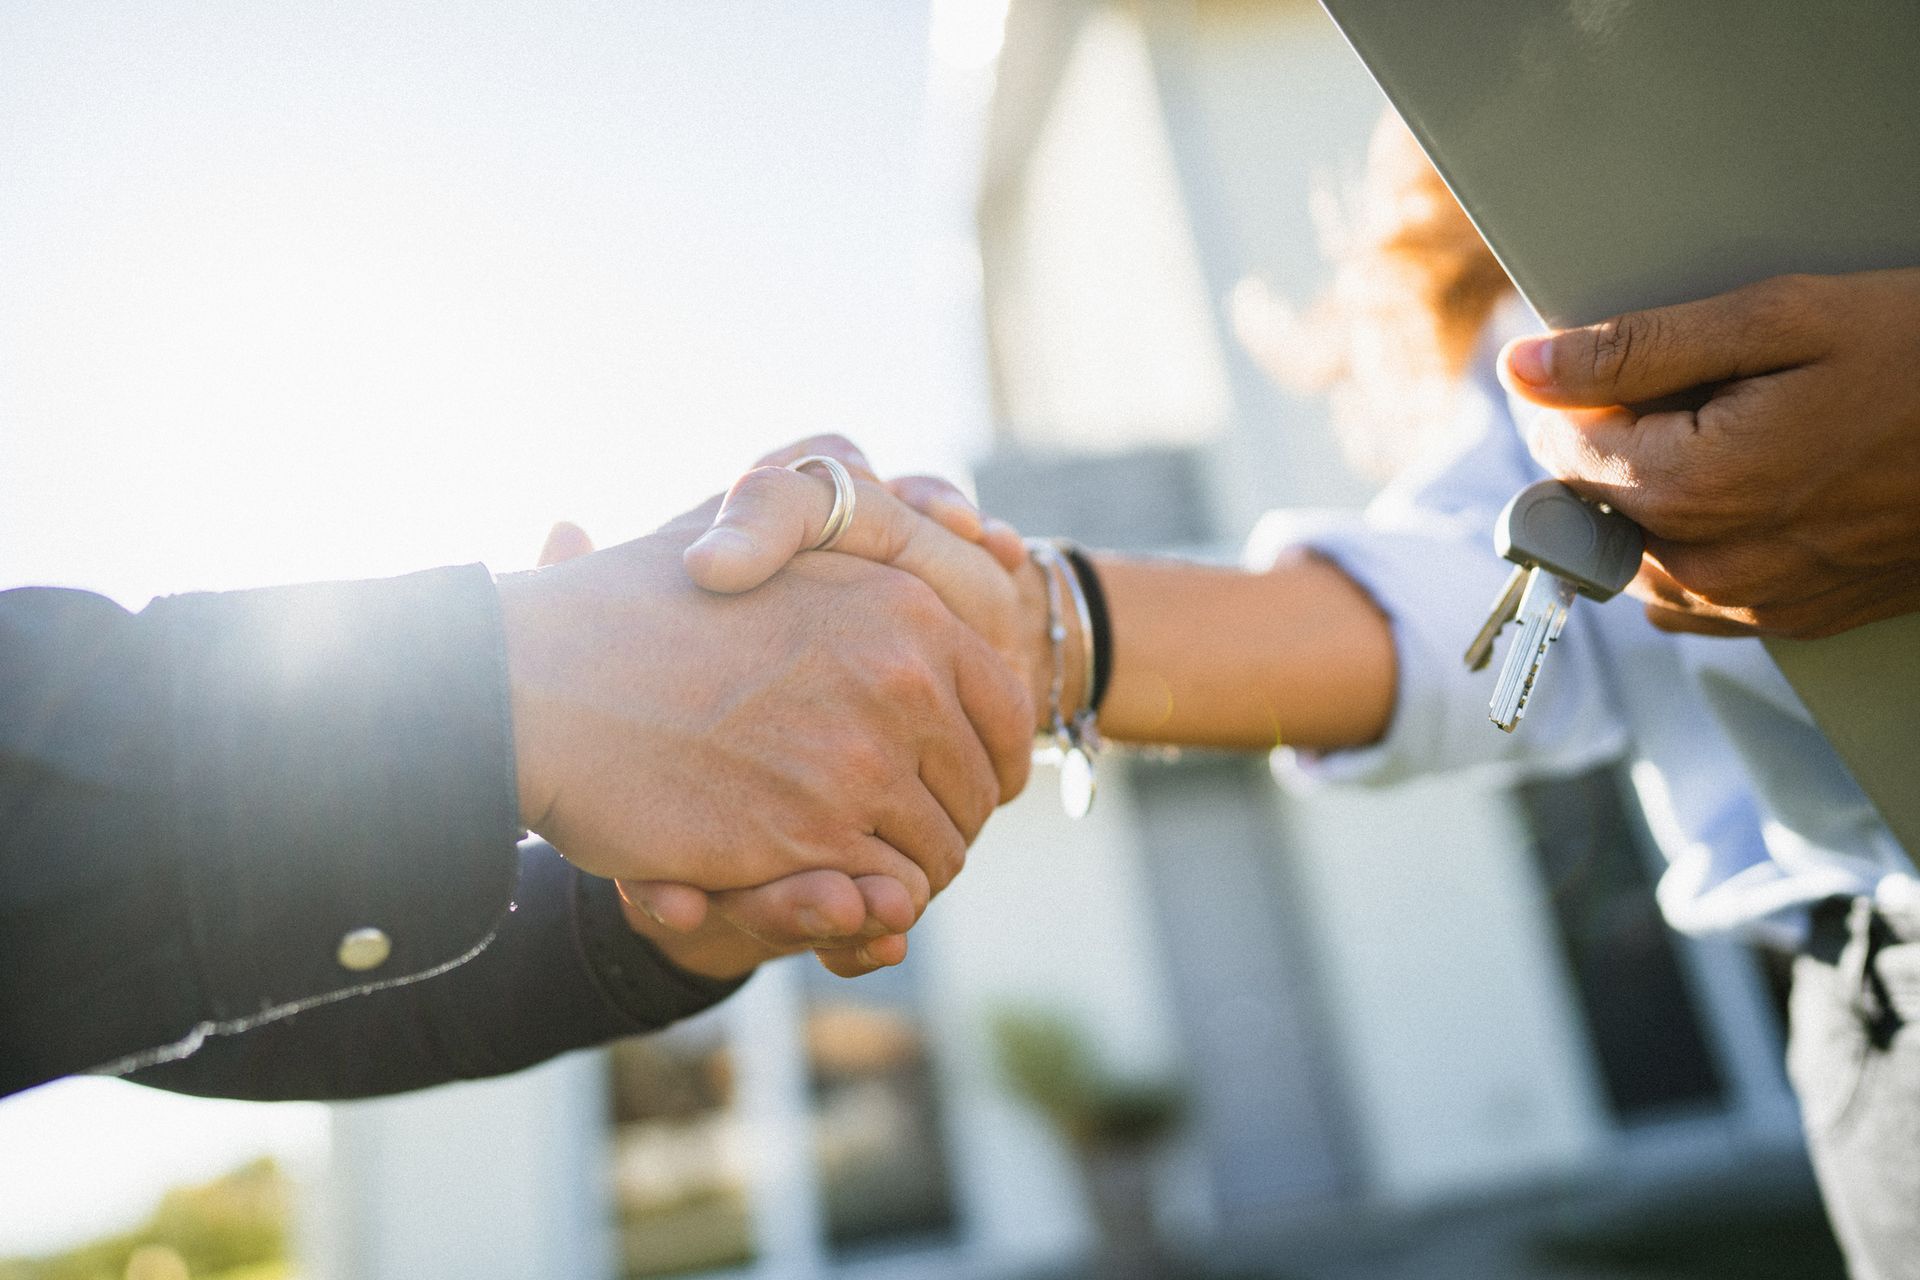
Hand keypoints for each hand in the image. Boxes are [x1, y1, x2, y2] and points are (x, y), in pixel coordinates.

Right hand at [620, 436, 1058, 953]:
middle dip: (945, 823)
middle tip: (894, 837)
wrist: (538, 680)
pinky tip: (819, 894)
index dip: (988, 760)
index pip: (1004, 709)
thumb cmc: (635, 606)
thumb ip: (854, 535)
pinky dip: (861, 909)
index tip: (954, 784)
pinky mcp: (812, 833)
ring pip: (938, 855)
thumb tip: (956, 520)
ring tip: (854, 872)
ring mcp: (860, 758)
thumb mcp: (758, 534)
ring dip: (903, 875)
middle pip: (976, 792)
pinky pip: (883, 893)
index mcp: (905, 605)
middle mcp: (902, 676)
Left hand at [1500, 268, 1919, 637]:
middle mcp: (1713, 565)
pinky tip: (1744, 488)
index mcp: (1696, 486)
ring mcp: (1753, 604)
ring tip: (1729, 430)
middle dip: (1614, 441)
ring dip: (1650, 494)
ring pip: (1636, 551)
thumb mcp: (1783, 319)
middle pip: (1594, 505)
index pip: (1562, 449)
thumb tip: (1526, 368)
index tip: (1610, 357)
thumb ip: (1639, 349)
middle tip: (1692, 386)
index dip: (1571, 393)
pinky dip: (1691, 540)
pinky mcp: (1790, 621)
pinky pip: (1690, 594)